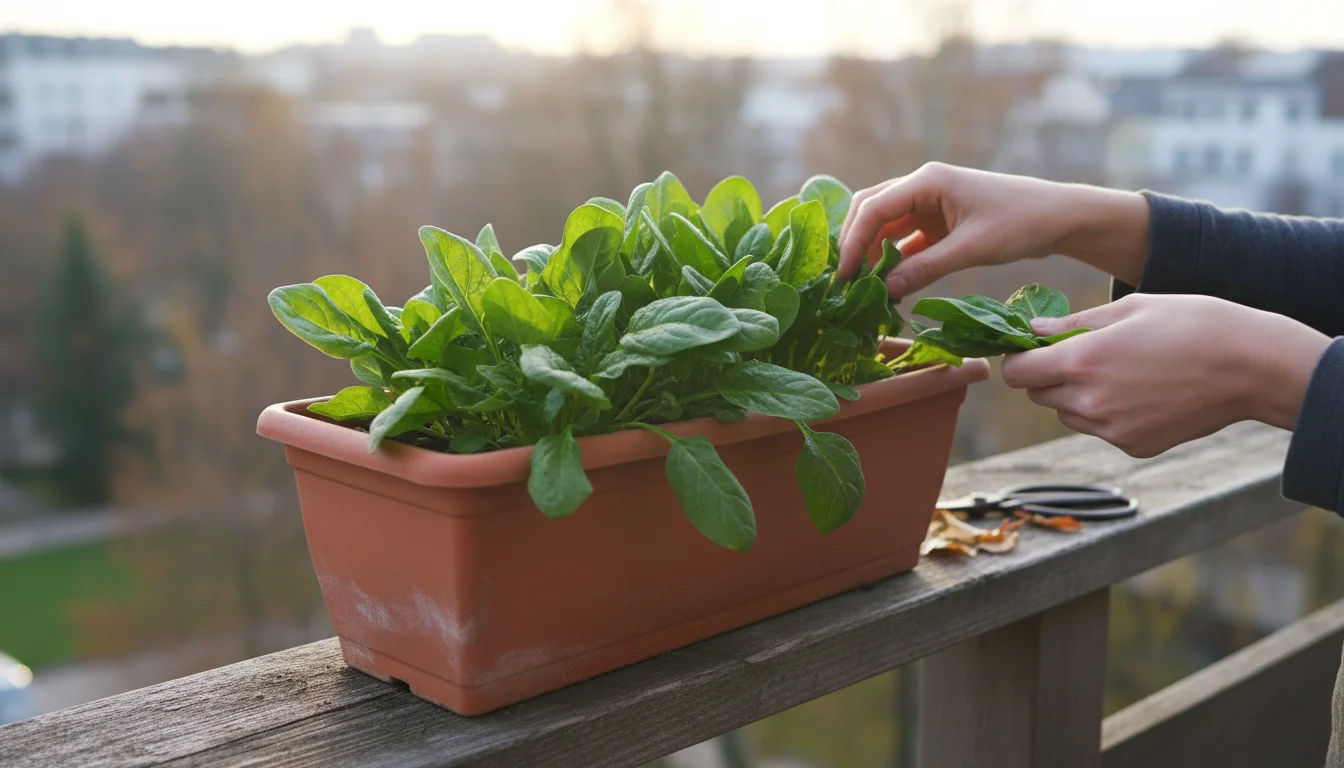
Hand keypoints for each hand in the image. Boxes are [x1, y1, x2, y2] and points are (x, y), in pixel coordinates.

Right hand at [836, 162, 1149, 295]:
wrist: (1058, 218)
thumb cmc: (1020, 223)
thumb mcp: (972, 249)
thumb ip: (926, 268)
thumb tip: (885, 291)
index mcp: (928, 181)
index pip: (874, 207)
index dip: (853, 240)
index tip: (844, 274)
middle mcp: (922, 187)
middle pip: (871, 211)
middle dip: (854, 243)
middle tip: (844, 281)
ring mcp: (929, 204)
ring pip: (885, 227)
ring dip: (872, 254)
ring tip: (862, 287)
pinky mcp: (938, 222)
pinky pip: (905, 240)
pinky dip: (894, 260)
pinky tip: (888, 286)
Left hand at [1001, 294, 1330, 457]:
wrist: (1252, 366)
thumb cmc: (1192, 324)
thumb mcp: (1130, 308)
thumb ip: (1073, 324)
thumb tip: (1032, 331)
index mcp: (1083, 362)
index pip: (1017, 373)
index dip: (1019, 359)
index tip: (1033, 348)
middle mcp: (1091, 402)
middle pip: (1038, 395)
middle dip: (1048, 375)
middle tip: (1082, 354)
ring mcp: (1113, 430)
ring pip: (1067, 414)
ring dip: (1076, 395)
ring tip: (1119, 371)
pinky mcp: (1134, 446)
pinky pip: (1100, 430)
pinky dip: (1107, 414)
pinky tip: (1142, 392)